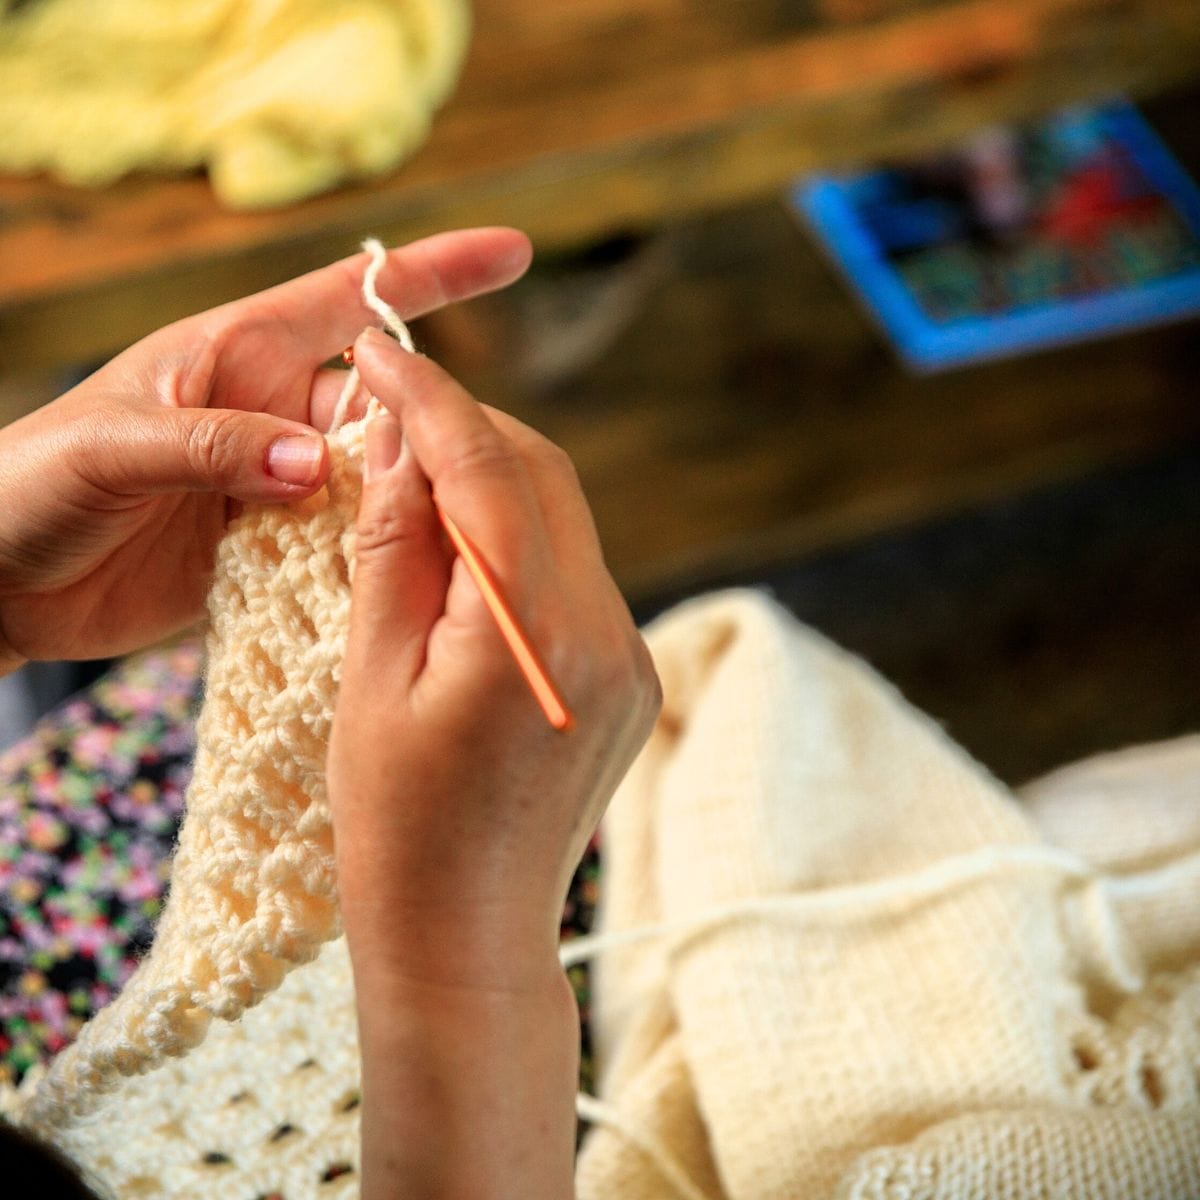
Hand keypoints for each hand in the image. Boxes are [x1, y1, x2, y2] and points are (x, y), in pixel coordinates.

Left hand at [0, 229, 531, 668]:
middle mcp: (268, 412)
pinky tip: (402, 577)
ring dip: (410, 500)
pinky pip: (343, 541)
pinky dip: (374, 556)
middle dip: (434, 426)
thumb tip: (317, 464)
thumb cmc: (30, 485)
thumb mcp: (112, 448)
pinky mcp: (267, 544)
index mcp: (237, 356)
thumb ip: (214, 445)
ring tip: (450, 530)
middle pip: (383, 405)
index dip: (434, 274)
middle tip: (475, 471)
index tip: (512, 252)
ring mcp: (272, 481)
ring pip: (375, 478)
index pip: (352, 301)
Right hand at [327, 328, 660, 1198]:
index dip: (429, 396)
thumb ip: (396, 549)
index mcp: (533, 633)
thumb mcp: (371, 677)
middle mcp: (606, 632)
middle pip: (543, 477)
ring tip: (414, 480)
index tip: (378, 350)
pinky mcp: (629, 674)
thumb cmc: (397, 826)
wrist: (469, 934)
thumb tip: (405, 443)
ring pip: (563, 519)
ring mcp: (629, 654)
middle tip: (390, 412)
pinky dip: (520, 541)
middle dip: (468, 428)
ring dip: (493, 482)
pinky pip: (575, 573)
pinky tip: (464, 555)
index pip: (487, 469)